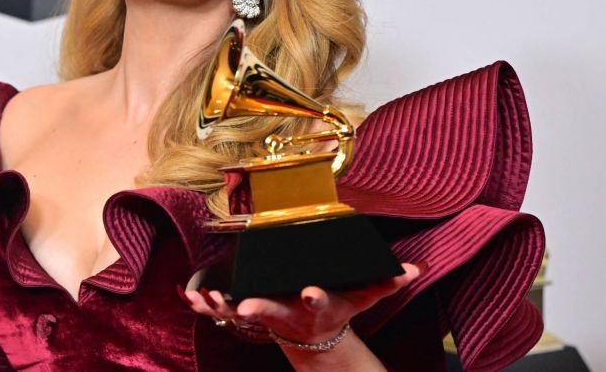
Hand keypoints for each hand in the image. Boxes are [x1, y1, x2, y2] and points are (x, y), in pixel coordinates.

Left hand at [179, 262, 424, 344]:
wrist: (316, 335)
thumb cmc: (339, 307)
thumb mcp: (363, 297)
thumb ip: (386, 282)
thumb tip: (416, 270)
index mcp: (314, 304)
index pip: (315, 299)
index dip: (312, 295)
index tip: (308, 291)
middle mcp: (288, 311)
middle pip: (271, 311)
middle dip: (258, 310)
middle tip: (243, 308)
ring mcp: (267, 314)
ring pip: (240, 313)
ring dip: (222, 307)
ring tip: (202, 297)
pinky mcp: (251, 313)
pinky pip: (224, 312)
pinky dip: (207, 306)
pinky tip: (189, 297)